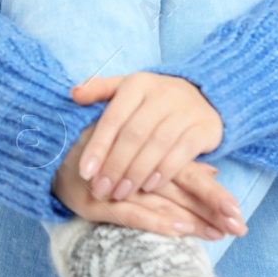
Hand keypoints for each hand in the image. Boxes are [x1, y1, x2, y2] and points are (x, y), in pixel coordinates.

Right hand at [51, 124, 244, 237]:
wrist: (45, 153)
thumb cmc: (98, 155)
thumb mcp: (138, 155)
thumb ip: (175, 162)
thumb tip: (213, 170)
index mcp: (148, 157)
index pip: (189, 175)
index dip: (215, 195)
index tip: (240, 214)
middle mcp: (136, 170)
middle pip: (182, 189)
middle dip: (213, 211)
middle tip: (240, 228)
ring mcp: (116, 187)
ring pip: (162, 202)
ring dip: (192, 219)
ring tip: (218, 233)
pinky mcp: (95, 202)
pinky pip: (130, 213)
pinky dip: (155, 221)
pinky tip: (178, 230)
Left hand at [70, 71, 229, 211]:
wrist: (203, 98)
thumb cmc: (153, 100)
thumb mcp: (126, 90)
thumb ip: (99, 91)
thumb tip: (73, 94)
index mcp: (137, 83)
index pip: (113, 118)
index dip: (98, 147)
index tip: (84, 173)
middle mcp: (162, 93)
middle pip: (134, 135)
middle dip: (115, 166)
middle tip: (101, 189)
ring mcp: (186, 110)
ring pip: (157, 145)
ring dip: (136, 173)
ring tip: (121, 192)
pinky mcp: (204, 128)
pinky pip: (182, 153)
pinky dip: (164, 171)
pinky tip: (149, 186)